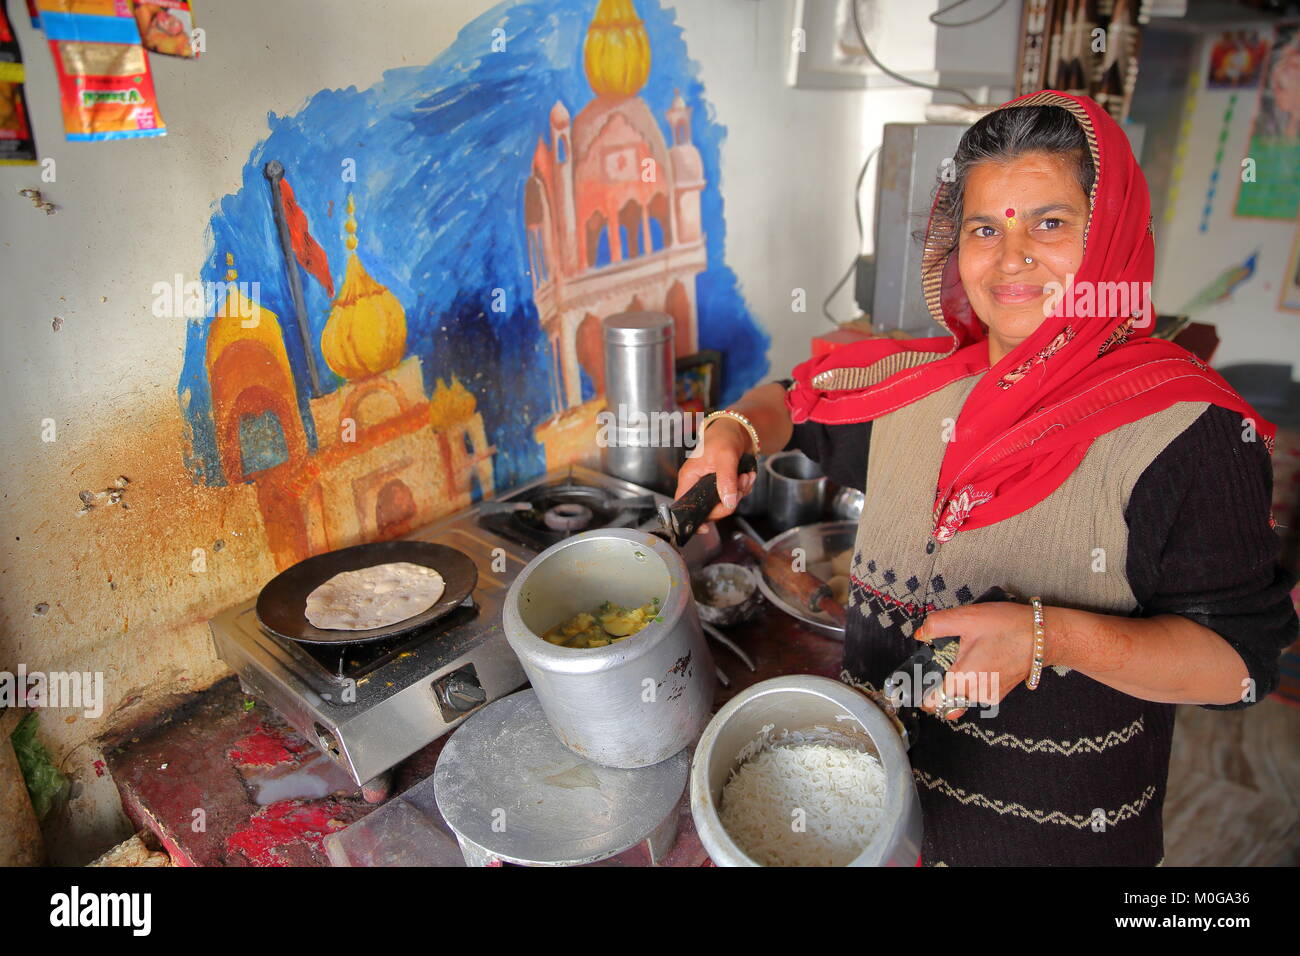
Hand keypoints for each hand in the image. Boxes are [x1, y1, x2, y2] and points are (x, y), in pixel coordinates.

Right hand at [674, 418, 755, 520]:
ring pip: (724, 504)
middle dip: (728, 501)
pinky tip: (746, 476)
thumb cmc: (723, 437)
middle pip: (709, 510)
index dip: (693, 519)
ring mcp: (710, 487)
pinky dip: (743, 489)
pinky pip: (733, 497)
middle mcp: (697, 485)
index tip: (706, 528)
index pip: (683, 506)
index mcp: (689, 478)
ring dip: (739, 492)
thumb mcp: (725, 457)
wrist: (738, 430)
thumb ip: (725, 480)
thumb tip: (727, 502)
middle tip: (740, 485)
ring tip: (745, 476)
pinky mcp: (723, 486)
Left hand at [912, 602, 1036, 720]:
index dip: (922, 694)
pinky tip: (979, 660)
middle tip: (941, 663)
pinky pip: (976, 692)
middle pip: (946, 700)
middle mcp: (976, 694)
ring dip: (957, 682)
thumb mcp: (968, 618)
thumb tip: (920, 634)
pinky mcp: (1000, 693)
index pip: (933, 701)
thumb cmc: (1008, 627)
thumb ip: (937, 626)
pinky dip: (972, 680)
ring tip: (965, 656)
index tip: (916, 683)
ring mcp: (990, 696)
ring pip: (961, 696)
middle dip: (939, 685)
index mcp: (964, 679)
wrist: (1044, 636)